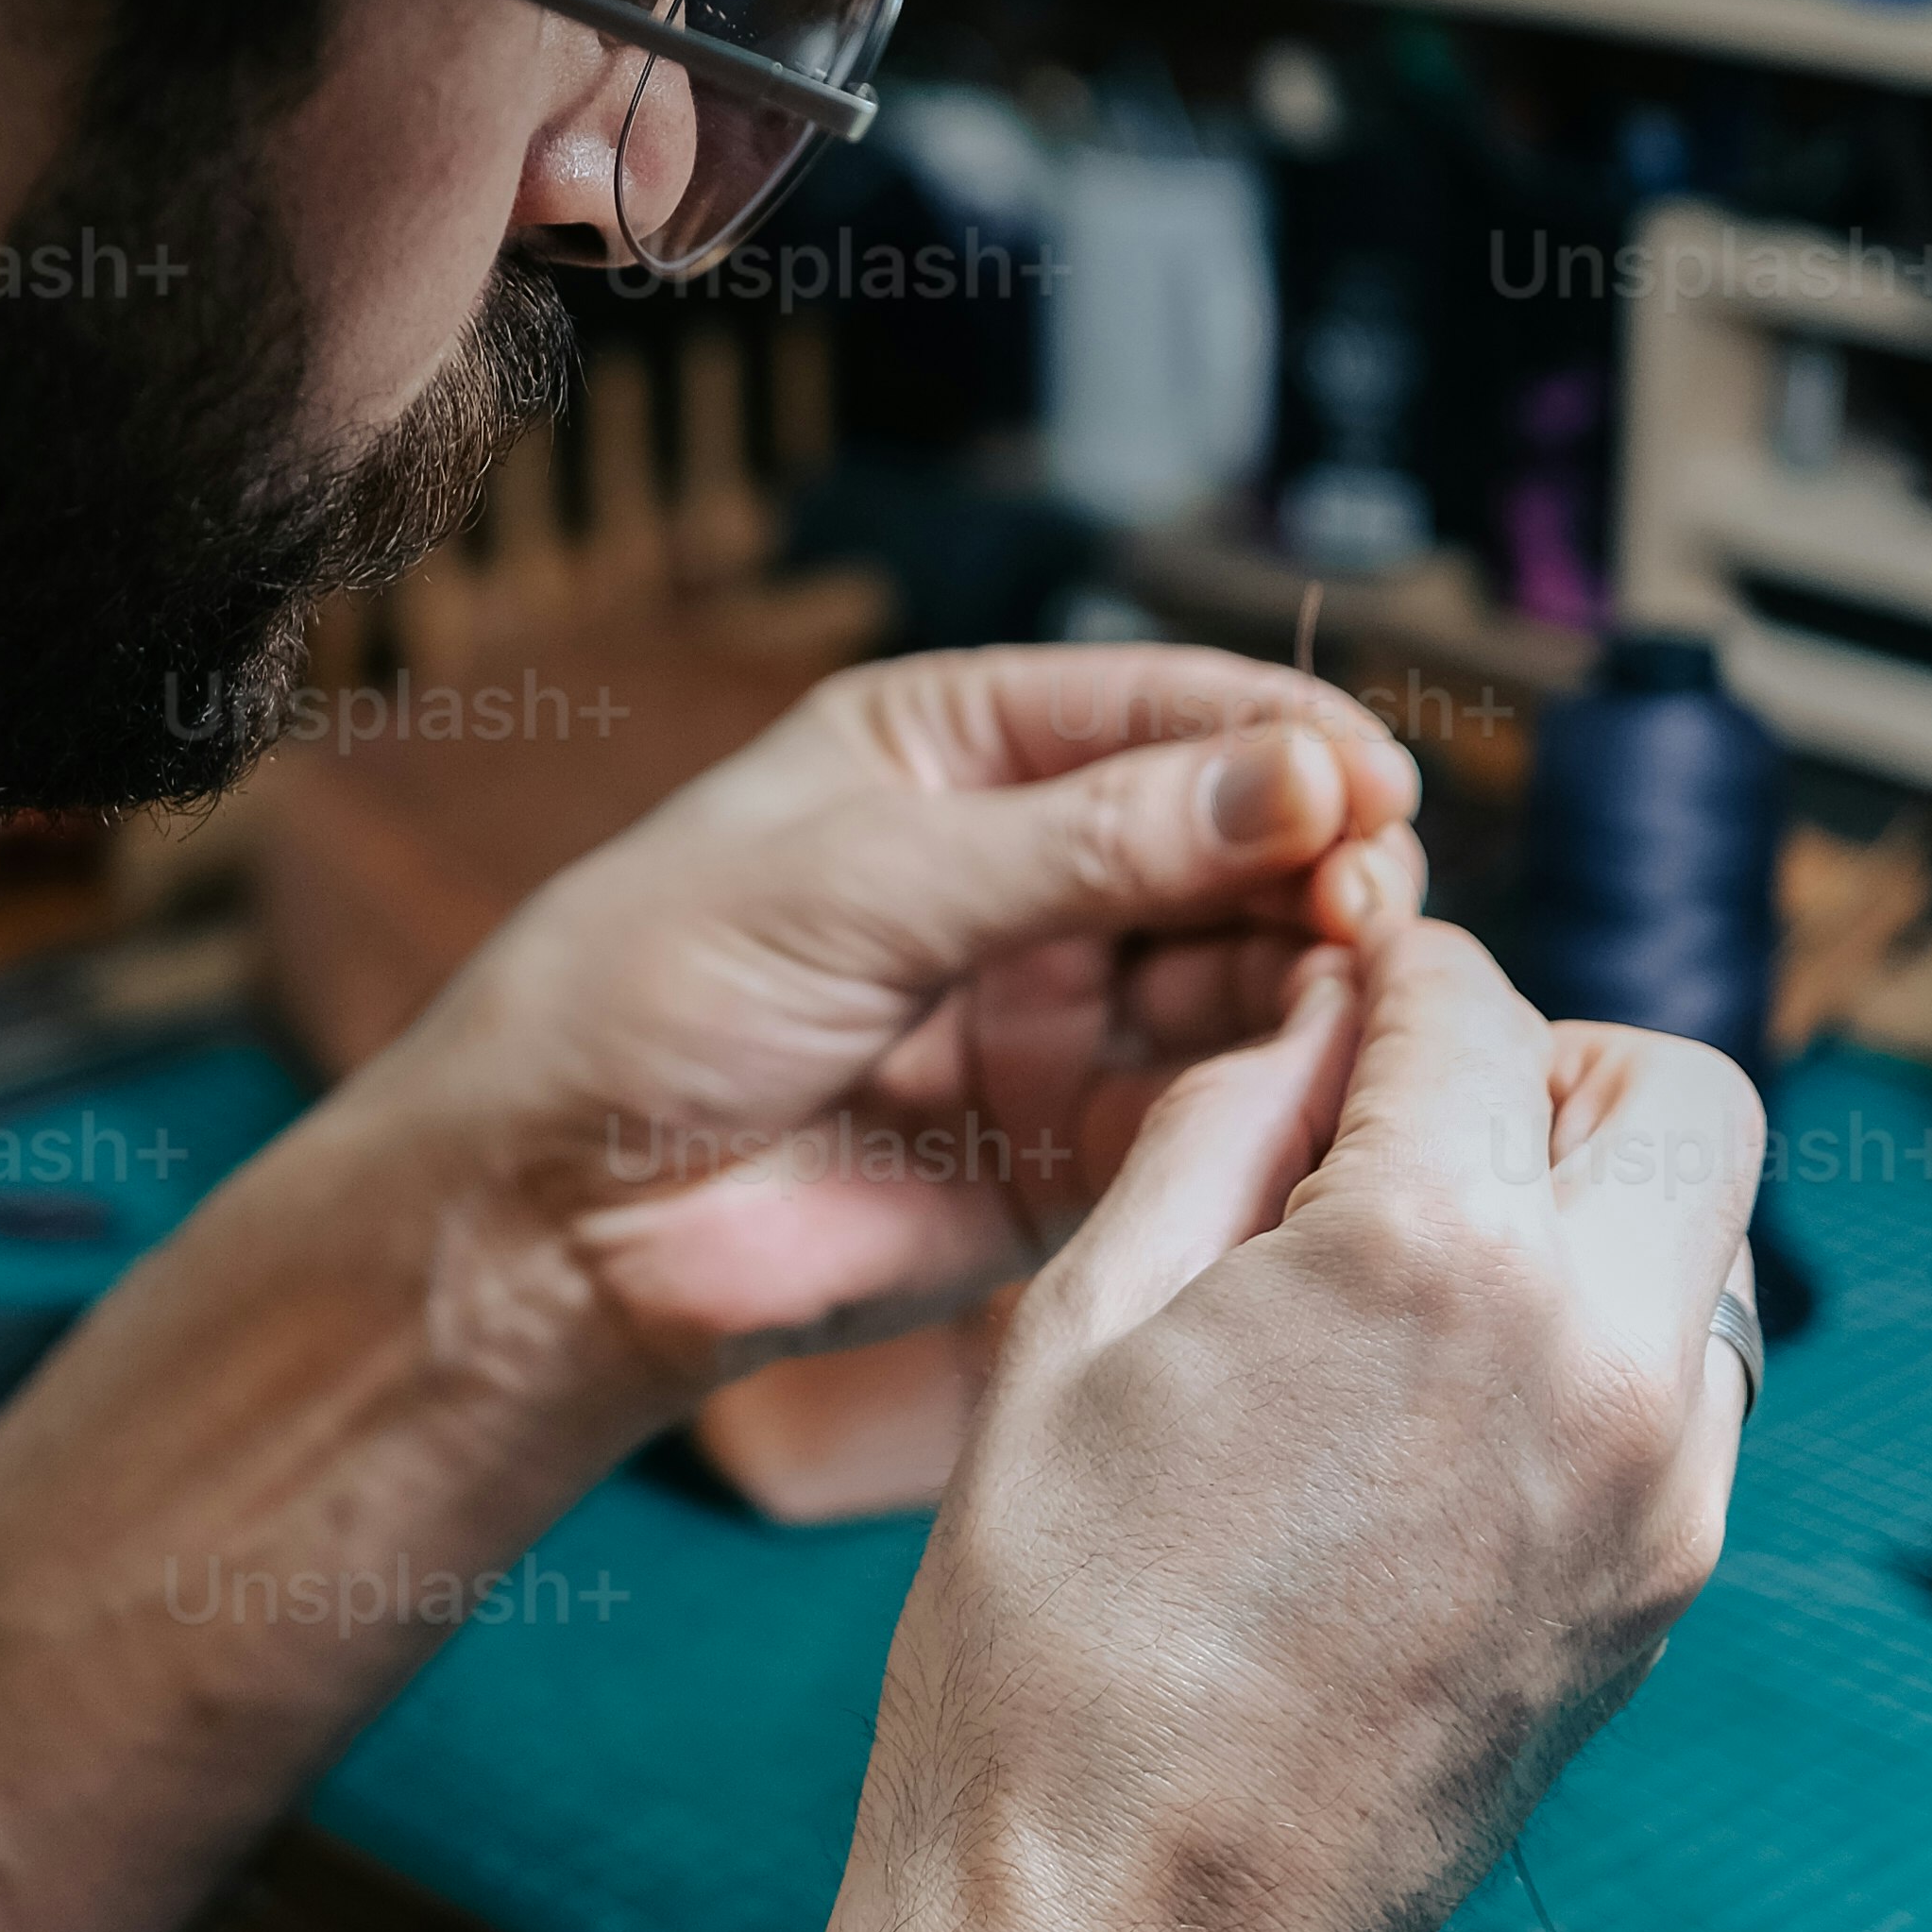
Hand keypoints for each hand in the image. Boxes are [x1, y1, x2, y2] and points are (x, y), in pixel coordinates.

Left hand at [388, 640, 1426, 1421]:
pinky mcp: (1071, 1148)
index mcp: (956, 749)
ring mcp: (1055, 1009)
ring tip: (1363, 980)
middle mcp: (1026, 869)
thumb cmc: (649, 998)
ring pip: (1241, 968)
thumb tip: (1296, 781)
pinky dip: (1277, 1087)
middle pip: (1231, 838)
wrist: (555, 1222)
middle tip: (1375, 895)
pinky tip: (1320, 1077)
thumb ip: (1083, 844)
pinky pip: (1209, 1103)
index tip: (1370, 775)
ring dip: (1315, 968)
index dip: (1279, 736)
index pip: (1162, 709)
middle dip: (1317, 855)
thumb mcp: (862, 883)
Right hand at [812, 918, 1758, 1931]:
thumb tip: (1308, 1023)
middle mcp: (1593, 1350)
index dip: (1387, 977)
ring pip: (1707, 1243)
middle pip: (1678, 1093)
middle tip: (1413, 1118)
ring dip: (1592, 1205)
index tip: (1335, 999)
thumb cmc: (1051, 1648)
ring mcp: (1656, 1487)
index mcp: (1431, 1252)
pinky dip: (1603, 1340)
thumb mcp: (1074, 1329)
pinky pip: (1687, 1389)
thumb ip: (1216, 1132)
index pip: (1475, 1005)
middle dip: (1552, 1065)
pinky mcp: (1661, 1588)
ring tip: (1418, 1271)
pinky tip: (1447, 1402)